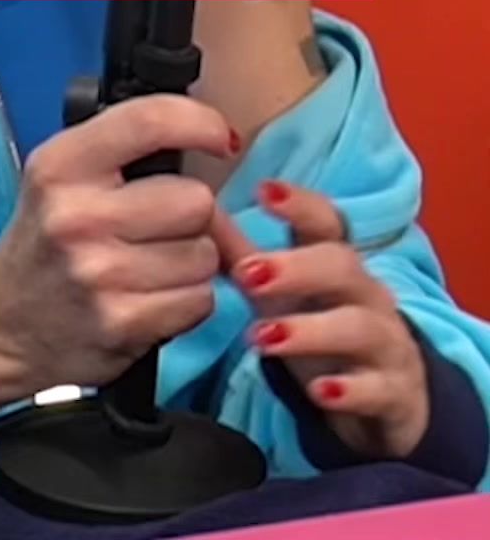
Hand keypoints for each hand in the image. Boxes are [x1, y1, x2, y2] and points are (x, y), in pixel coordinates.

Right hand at [0, 96, 240, 400]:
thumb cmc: (48, 241)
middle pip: (195, 200)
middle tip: (166, 224)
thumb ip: (133, 157)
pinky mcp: (120, 323)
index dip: (199, 122)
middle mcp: (76, 214)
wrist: (1, 324)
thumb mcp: (67, 179)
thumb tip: (224, 150)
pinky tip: (153, 297)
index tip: (219, 137)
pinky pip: (198, 301)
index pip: (148, 122)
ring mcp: (98, 273)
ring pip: (205, 254)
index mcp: (61, 164)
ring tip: (154, 265)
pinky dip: (188, 301)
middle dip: (194, 213)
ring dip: (194, 261)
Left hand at [221, 180, 430, 458]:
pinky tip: (321, 392)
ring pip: (359, 326)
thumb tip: (197, 211)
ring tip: (264, 338)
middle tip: (248, 274)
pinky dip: (351, 390)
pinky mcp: (397, 394)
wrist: (392, 404)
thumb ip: (244, 257)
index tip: (263, 190)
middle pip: (343, 265)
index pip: (326, 222)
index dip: (300, 203)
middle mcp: (367, 295)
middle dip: (296, 267)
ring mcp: (386, 344)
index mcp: (337, 264)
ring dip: (311, 331)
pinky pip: (378, 389)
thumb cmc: (326, 338)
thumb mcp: (285, 299)